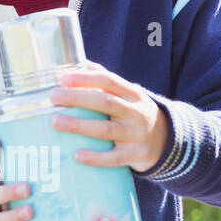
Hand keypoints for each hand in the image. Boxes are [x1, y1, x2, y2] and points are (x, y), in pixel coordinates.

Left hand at [49, 62, 169, 173]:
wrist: (167, 141)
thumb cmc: (135, 113)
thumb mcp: (128, 95)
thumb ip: (105, 80)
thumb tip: (76, 62)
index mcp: (132, 94)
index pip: (109, 80)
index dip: (86, 78)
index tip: (63, 78)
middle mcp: (135, 112)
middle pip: (105, 102)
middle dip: (78, 98)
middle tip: (54, 97)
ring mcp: (136, 135)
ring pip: (106, 129)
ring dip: (79, 125)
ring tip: (55, 122)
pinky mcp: (134, 155)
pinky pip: (113, 158)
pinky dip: (95, 157)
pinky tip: (77, 155)